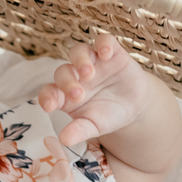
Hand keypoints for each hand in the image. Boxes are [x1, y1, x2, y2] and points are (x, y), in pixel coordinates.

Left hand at [38, 35, 154, 147]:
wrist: (134, 106)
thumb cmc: (108, 115)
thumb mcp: (94, 126)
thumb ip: (79, 131)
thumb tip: (64, 140)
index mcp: (65, 95)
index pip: (49, 92)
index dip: (47, 97)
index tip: (49, 107)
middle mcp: (75, 76)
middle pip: (63, 71)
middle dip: (68, 82)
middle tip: (78, 95)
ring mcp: (92, 62)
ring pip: (78, 52)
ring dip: (80, 61)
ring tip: (88, 73)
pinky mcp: (111, 53)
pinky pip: (103, 41)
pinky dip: (103, 44)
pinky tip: (105, 54)